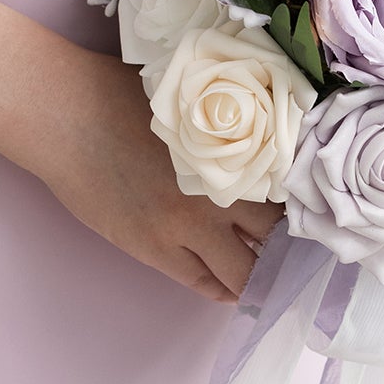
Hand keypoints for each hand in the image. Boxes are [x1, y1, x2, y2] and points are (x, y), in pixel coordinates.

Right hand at [37, 49, 281, 304]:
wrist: (66, 114)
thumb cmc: (125, 95)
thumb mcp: (197, 103)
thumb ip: (232, 131)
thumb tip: (266, 149)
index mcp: (237, 151)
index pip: (292, 193)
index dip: (305, 209)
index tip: (317, 218)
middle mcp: (221, 193)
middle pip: (276, 237)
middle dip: (290, 247)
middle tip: (299, 254)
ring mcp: (186, 226)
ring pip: (243, 271)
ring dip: (259, 276)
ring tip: (271, 278)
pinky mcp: (153, 247)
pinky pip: (202, 281)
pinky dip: (222, 288)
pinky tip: (232, 288)